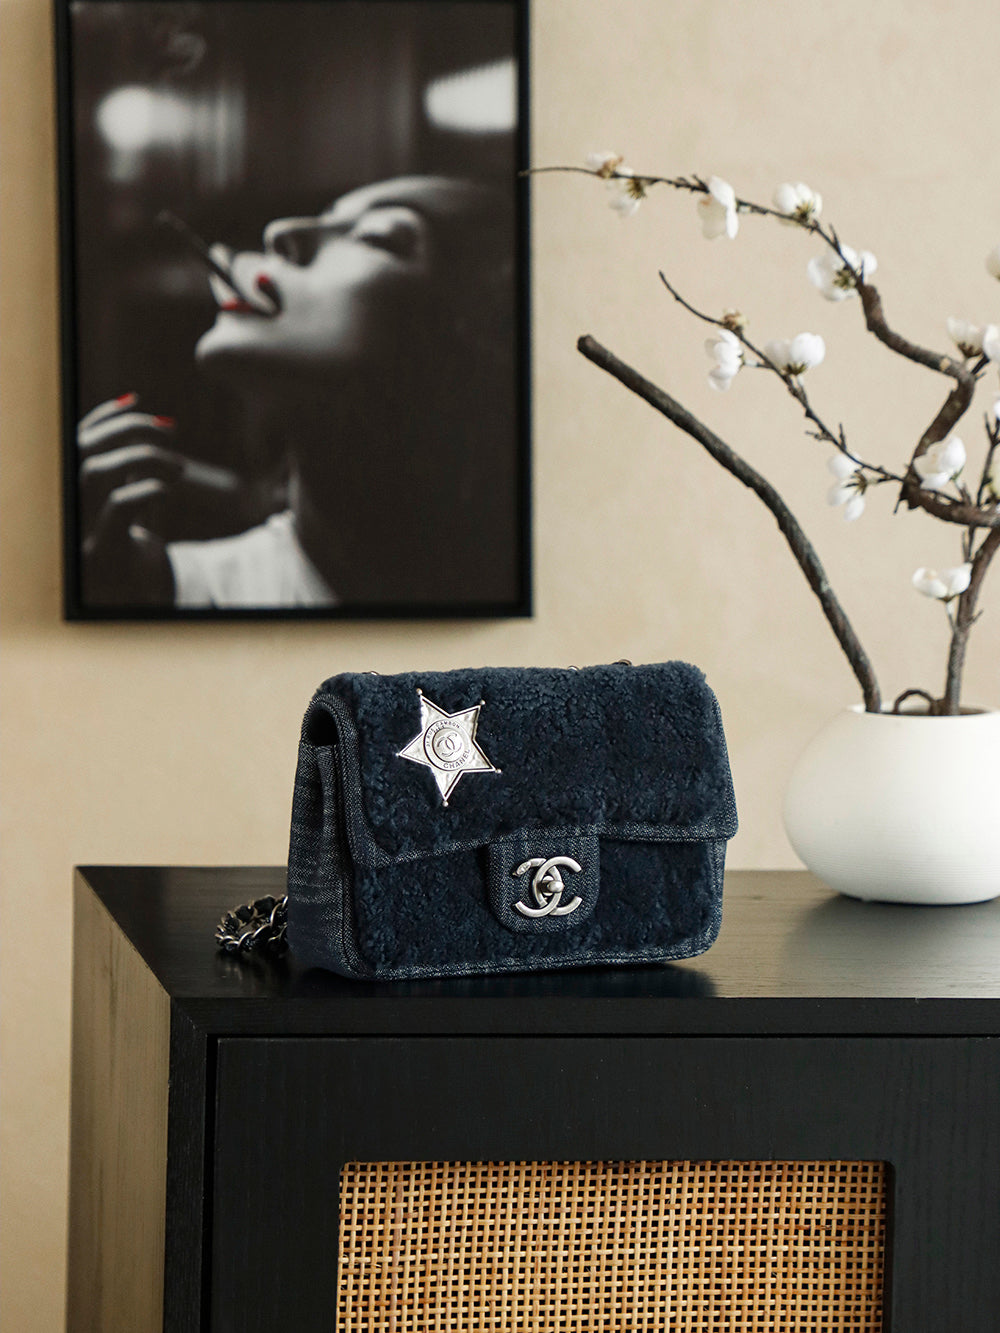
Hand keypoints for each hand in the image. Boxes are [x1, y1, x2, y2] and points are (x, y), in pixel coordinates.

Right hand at [78, 393, 266, 605]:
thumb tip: (139, 409)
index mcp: (68, 494)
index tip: (138, 400)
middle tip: (171, 433)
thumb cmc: (131, 548)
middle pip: (81, 450)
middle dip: (127, 429)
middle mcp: (65, 510)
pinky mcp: (102, 555)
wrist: (132, 604)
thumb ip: (126, 464)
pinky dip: (147, 490)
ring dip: (142, 457)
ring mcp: (77, 533)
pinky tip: (168, 490)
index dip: (102, 414)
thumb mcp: (127, 500)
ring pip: (95, 473)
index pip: (74, 439)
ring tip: (180, 467)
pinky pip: (118, 508)